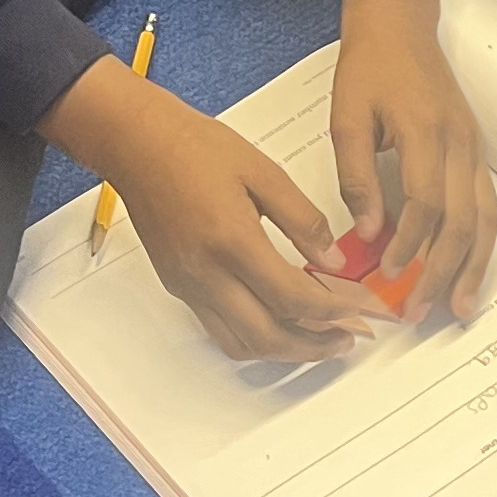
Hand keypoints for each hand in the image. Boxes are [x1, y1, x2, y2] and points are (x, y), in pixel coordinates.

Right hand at [50, 61, 377, 365]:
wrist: (136, 144)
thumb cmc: (192, 147)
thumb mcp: (263, 172)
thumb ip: (303, 220)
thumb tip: (334, 259)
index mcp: (231, 241)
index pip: (292, 298)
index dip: (333, 311)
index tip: (360, 310)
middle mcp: (206, 273)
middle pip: (267, 337)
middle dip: (313, 346)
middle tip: (345, 339)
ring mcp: (188, 285)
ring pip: (240, 345)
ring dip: (284, 352)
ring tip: (317, 340)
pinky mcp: (179, 286)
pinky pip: (220, 331)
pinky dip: (255, 339)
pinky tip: (278, 324)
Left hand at [329, 0, 496, 323]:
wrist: (401, 26)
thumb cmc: (371, 67)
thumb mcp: (347, 116)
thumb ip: (357, 176)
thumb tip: (369, 232)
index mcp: (426, 132)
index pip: (425, 202)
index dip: (411, 243)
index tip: (391, 274)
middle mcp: (459, 144)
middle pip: (461, 221)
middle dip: (442, 271)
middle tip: (419, 310)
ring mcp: (473, 149)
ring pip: (484, 219)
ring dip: (472, 267)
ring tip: (457, 306)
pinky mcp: (475, 153)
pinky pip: (486, 206)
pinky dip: (481, 243)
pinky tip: (469, 269)